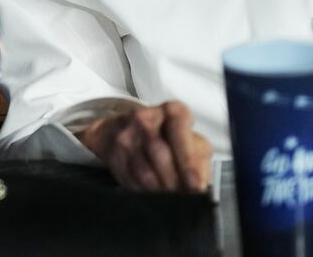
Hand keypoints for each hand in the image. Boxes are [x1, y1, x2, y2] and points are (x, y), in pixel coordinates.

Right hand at [80, 100, 210, 192]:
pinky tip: (153, 195)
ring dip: (160, 191)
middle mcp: (146, 117)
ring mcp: (126, 133)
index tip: (195, 185)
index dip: (188, 161)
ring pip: (144, 171)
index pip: (179, 132)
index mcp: (172, 110)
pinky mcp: (114, 151)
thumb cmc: (169, 138)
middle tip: (185, 199)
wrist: (128, 130)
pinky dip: (144, 193)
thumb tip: (198, 185)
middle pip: (160, 154)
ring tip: (171, 201)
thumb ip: (199, 160)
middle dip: (174, 182)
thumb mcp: (191, 141)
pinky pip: (130, 179)